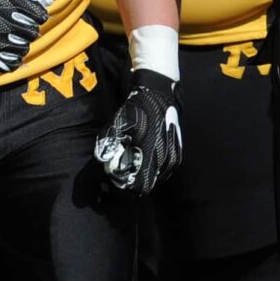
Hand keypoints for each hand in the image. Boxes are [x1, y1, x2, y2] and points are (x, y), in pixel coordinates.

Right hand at [0, 0, 50, 73]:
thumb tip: (48, 1)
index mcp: (1, 6)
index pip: (36, 15)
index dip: (37, 17)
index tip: (33, 17)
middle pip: (31, 33)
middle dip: (29, 31)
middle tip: (19, 30)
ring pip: (23, 49)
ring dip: (20, 45)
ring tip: (11, 41)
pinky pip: (11, 64)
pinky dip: (13, 60)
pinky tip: (6, 53)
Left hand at [94, 67, 182, 194]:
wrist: (160, 95)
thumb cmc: (139, 108)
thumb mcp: (120, 122)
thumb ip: (109, 141)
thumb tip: (101, 158)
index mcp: (152, 153)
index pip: (140, 185)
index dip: (127, 186)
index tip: (117, 178)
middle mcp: (165, 159)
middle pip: (148, 185)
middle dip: (134, 182)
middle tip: (122, 171)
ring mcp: (174, 158)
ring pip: (156, 179)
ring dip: (144, 176)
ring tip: (132, 164)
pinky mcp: (177, 154)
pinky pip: (164, 172)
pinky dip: (153, 170)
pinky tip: (143, 160)